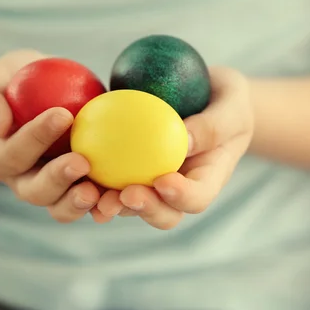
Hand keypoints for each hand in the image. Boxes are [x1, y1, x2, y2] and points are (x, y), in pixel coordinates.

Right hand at [0, 50, 100, 222]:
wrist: (43, 95)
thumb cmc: (17, 81)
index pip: (11, 154)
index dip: (34, 139)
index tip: (62, 115)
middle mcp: (22, 181)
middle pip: (35, 191)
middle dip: (57, 180)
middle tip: (82, 162)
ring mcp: (52, 190)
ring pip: (61, 207)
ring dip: (79, 203)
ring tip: (99, 192)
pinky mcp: (79, 189)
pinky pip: (91, 204)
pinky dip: (104, 205)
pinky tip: (120, 198)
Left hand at [95, 66, 253, 228]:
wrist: (211, 96)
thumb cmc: (229, 101)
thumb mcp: (232, 105)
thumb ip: (213, 125)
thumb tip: (183, 139)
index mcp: (208, 179)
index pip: (197, 198)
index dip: (180, 198)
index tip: (164, 181)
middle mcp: (180, 188)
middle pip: (164, 213)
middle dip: (145, 210)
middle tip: (127, 193)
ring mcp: (153, 181)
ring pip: (132, 203)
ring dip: (113, 203)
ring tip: (94, 192)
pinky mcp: (130, 167)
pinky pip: (112, 177)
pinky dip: (95, 177)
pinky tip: (77, 163)